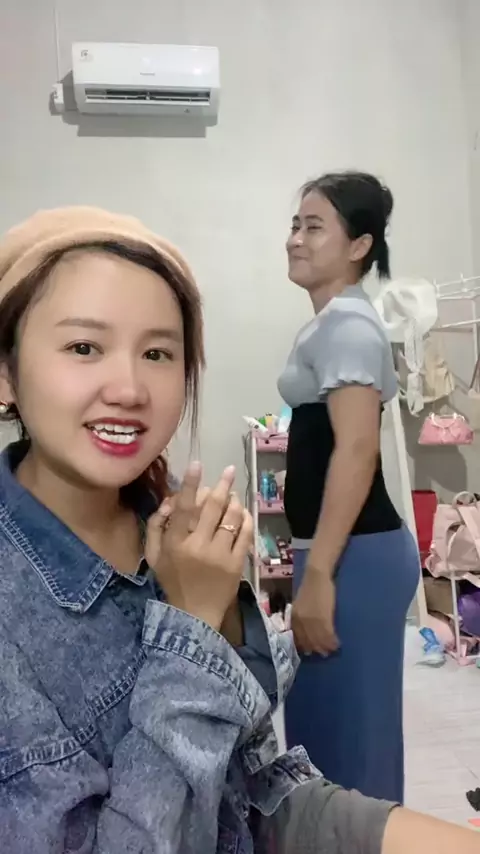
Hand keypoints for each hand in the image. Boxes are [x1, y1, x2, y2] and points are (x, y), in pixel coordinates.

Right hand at [145, 462, 252, 630]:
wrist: (195, 614)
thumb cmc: (172, 581)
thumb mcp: (153, 556)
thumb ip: (155, 526)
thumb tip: (169, 501)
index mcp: (175, 543)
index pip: (183, 507)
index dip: (190, 484)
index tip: (197, 464)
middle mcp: (198, 546)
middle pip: (212, 507)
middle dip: (222, 484)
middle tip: (230, 470)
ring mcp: (220, 555)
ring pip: (232, 517)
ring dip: (235, 501)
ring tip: (234, 494)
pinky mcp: (237, 563)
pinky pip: (246, 533)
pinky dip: (246, 519)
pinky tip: (244, 512)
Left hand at [291, 570, 338, 655]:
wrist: (317, 576)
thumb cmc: (310, 589)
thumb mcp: (300, 606)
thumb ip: (301, 619)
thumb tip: (307, 633)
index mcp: (294, 618)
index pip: (298, 638)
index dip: (305, 646)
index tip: (310, 652)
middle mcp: (300, 621)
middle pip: (308, 641)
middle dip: (316, 649)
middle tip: (324, 653)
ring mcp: (312, 620)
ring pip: (319, 640)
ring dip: (326, 647)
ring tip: (332, 650)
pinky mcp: (323, 618)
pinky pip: (328, 635)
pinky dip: (333, 641)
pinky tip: (337, 644)